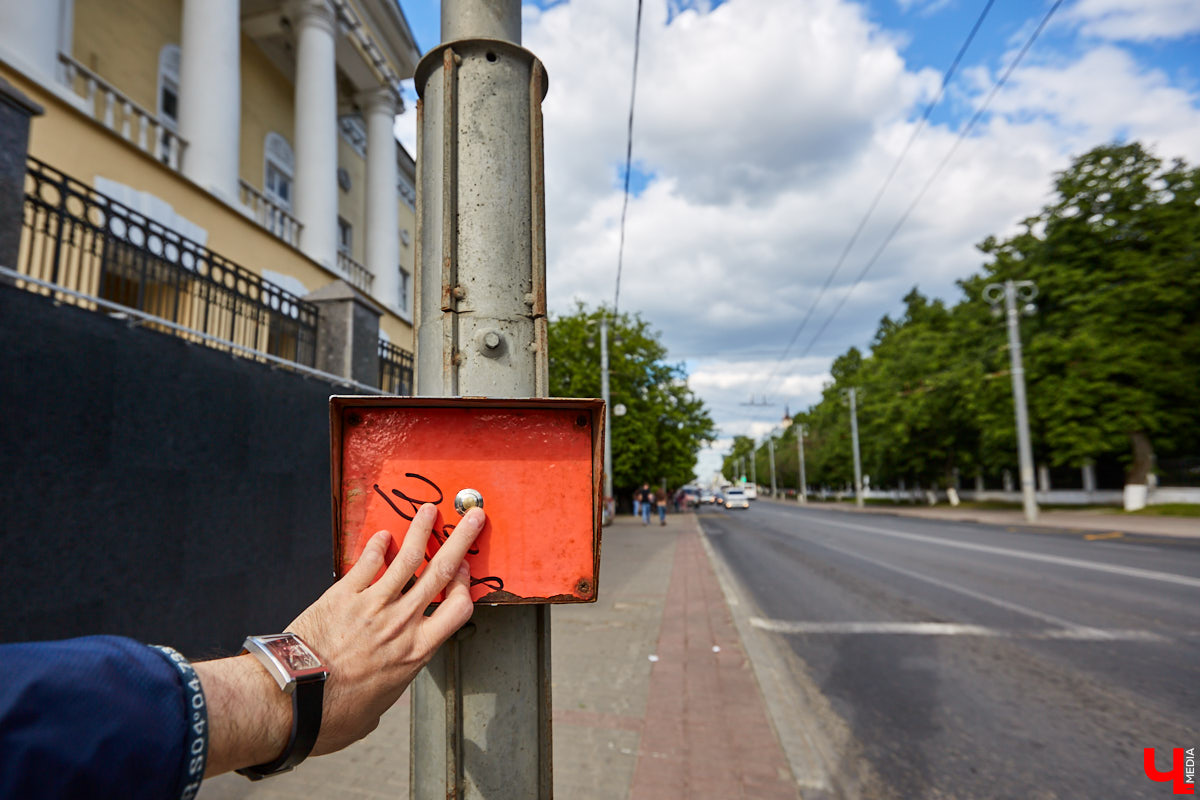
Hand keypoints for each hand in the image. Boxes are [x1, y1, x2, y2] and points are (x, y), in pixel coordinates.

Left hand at [197, 504, 483, 775]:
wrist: (294, 701)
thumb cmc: (333, 713)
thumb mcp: (377, 708)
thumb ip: (388, 688)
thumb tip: (377, 694)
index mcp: (415, 652)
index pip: (457, 608)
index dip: (464, 585)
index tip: (465, 571)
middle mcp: (401, 623)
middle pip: (441, 572)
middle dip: (461, 541)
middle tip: (472, 518)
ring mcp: (373, 605)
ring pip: (408, 558)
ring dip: (421, 530)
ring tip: (430, 511)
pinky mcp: (343, 595)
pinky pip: (368, 563)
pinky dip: (378, 546)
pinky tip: (382, 536)